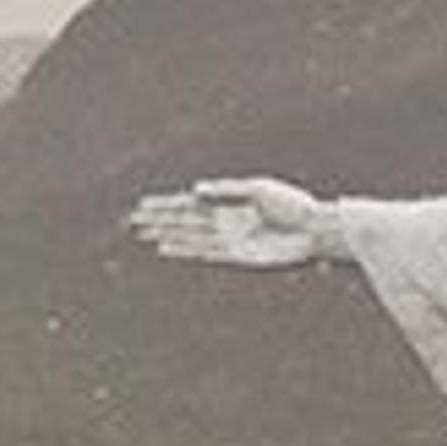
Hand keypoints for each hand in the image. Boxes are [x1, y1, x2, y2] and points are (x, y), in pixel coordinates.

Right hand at [130, 175, 341, 270]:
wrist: (314, 229)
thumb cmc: (292, 205)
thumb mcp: (258, 190)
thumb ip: (226, 190)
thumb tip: (195, 190)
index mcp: (231, 202)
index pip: (190, 203)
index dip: (166, 204)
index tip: (144, 204)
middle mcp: (226, 221)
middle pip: (184, 219)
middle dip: (159, 219)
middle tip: (132, 220)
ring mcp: (229, 239)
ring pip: (189, 235)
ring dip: (165, 234)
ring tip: (143, 234)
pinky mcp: (237, 255)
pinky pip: (204, 252)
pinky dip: (184, 249)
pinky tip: (165, 247)